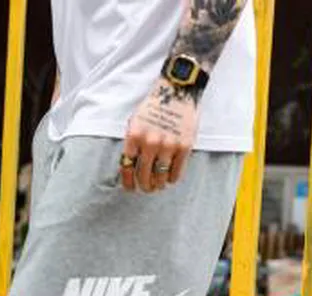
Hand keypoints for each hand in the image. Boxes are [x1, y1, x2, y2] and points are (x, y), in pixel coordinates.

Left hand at [121, 78, 199, 192]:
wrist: (178, 91)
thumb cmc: (155, 107)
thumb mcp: (136, 122)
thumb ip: (133, 144)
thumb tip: (130, 167)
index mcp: (134, 136)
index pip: (127, 167)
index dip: (128, 182)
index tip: (130, 188)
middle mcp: (150, 142)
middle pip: (144, 175)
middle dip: (144, 186)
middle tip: (147, 188)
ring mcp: (168, 145)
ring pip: (160, 177)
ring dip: (158, 185)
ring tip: (158, 185)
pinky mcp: (184, 147)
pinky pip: (176, 172)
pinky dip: (172, 179)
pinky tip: (169, 178)